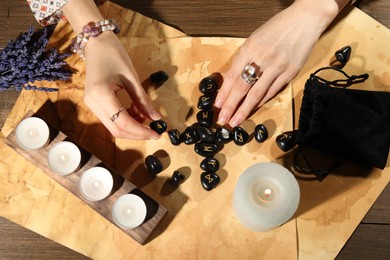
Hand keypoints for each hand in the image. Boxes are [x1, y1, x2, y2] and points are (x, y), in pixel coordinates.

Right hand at [83, 31, 160, 139]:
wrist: (96, 42)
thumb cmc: (114, 54)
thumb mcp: (132, 78)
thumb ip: (143, 100)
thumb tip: (156, 118)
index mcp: (101, 95)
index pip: (123, 122)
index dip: (141, 131)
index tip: (157, 134)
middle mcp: (93, 103)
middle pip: (116, 130)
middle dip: (136, 133)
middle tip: (153, 131)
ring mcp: (91, 104)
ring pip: (113, 126)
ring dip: (131, 126)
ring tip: (145, 115)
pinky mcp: (93, 103)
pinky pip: (110, 118)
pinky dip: (125, 119)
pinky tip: (136, 111)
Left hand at [215, 0, 341, 126]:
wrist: (306, 20)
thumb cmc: (278, 27)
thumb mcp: (255, 38)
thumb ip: (244, 58)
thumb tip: (232, 80)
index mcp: (250, 48)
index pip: (232, 76)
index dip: (224, 93)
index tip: (217, 105)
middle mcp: (262, 58)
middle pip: (242, 87)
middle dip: (231, 106)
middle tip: (223, 119)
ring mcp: (278, 67)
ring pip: (257, 94)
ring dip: (245, 109)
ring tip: (236, 120)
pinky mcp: (291, 72)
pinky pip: (273, 91)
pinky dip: (262, 101)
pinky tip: (254, 108)